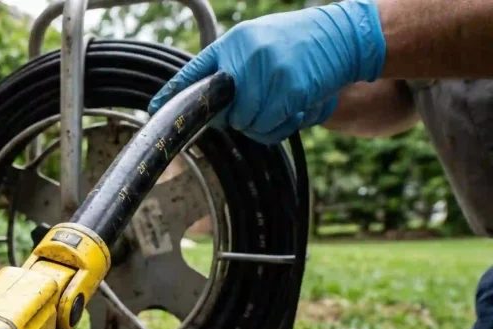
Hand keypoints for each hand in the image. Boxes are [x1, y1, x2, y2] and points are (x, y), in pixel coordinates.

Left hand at [149, 0, 386, 144]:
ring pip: (245, 123)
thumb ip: (231, 67)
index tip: (153, 108)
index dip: (173, 93)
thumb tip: (206, 104)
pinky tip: (294, 108)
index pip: (195, 71)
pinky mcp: (289, 88)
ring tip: (280, 104)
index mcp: (234, 42)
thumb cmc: (297, 44)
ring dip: (261, 124)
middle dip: (237, 118)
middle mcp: (246, 54)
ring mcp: (268, 71)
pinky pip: (270, 126)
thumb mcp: (257, 42)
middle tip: (259, 106)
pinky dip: (280, 126)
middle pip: (222, 111)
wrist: (343, 35)